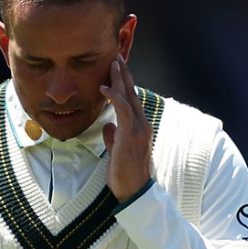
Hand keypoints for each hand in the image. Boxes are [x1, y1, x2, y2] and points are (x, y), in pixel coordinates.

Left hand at [99, 57, 152, 201]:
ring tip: (113, 63)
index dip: (125, 83)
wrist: (133, 192)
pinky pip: (123, 111)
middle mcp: (143, 125)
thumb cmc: (125, 174)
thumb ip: (113, 136)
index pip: (133, 100)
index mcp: (140, 128)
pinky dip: (114, 98)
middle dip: (124, 74)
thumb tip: (107, 126)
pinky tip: (105, 88)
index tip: (117, 67)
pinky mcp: (130, 136)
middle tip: (116, 56)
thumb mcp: (117, 150)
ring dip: (121, 80)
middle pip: (133, 93)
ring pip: (130, 98)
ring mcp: (138, 130)